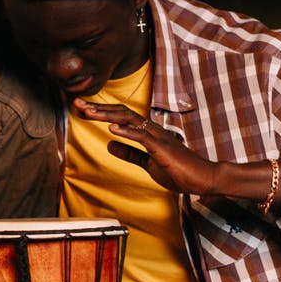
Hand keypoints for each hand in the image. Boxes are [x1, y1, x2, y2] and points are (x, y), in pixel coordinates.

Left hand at [73, 99, 216, 193]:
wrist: (203, 179)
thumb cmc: (179, 171)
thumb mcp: (147, 163)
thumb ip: (130, 153)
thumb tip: (110, 144)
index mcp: (147, 133)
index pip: (120, 117)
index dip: (101, 112)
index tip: (82, 108)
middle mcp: (151, 130)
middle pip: (121, 113)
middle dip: (98, 108)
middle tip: (77, 103)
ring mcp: (158, 137)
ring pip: (129, 120)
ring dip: (107, 115)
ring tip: (88, 112)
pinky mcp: (163, 148)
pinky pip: (142, 137)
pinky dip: (126, 132)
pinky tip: (112, 129)